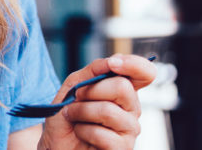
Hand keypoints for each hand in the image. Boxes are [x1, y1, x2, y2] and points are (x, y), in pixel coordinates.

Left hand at [38, 54, 156, 148]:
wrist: (56, 143)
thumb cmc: (67, 116)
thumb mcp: (73, 86)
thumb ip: (93, 71)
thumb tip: (112, 61)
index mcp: (123, 91)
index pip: (145, 73)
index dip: (134, 64)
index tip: (112, 64)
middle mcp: (132, 109)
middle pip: (122, 87)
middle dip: (90, 90)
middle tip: (76, 98)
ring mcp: (130, 130)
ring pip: (108, 111)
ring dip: (80, 112)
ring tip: (73, 117)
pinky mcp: (122, 148)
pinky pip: (101, 134)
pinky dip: (82, 131)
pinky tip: (81, 133)